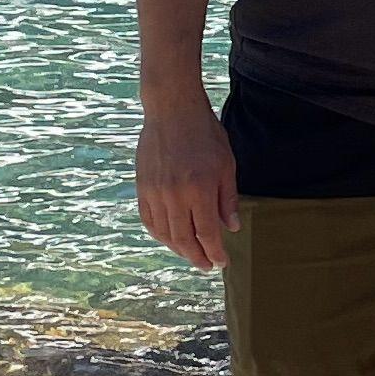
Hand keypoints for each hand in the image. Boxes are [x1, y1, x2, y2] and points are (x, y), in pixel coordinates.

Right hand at [135, 94, 239, 269]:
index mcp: (200, 189)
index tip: (222, 262)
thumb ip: (228, 199)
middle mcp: (175, 195)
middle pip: (184, 240)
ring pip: (164, 234)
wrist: (172, 110)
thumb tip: (232, 228)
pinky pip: (148, 220)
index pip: (208, 233)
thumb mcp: (226, 164)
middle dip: (197, 258)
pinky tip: (170, 237)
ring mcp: (155, 192)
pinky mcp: (142, 187)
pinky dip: (159, 234)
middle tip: (207, 265)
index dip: (215, 252)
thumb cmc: (205, 134)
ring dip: (178, 249)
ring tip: (191, 253)